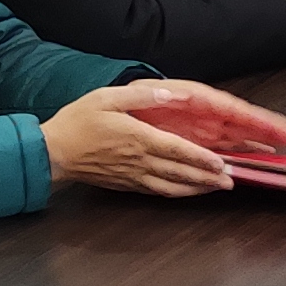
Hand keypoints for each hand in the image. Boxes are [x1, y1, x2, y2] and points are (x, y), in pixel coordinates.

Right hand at [43, 80, 285, 196]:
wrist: (53, 152)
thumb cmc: (78, 122)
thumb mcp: (106, 98)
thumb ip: (139, 97)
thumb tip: (168, 92)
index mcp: (137, 138)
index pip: (175, 150)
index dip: (200, 159)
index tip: (220, 163)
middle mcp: (139, 161)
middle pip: (180, 172)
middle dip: (208, 177)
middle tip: (231, 180)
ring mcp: (134, 176)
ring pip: (172, 186)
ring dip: (197, 189)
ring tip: (218, 188)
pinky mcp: (127, 185)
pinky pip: (158, 192)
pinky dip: (178, 193)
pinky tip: (189, 192)